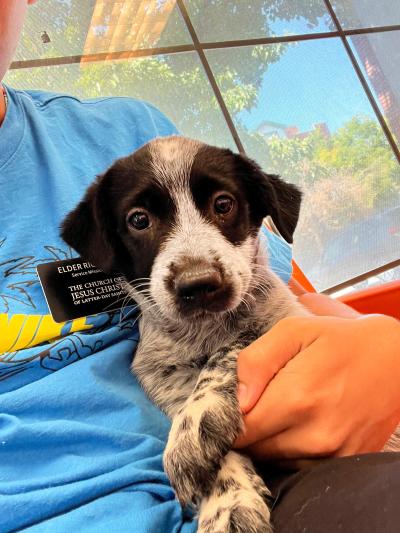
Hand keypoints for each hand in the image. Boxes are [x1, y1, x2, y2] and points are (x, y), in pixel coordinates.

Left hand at [234, 313, 399, 459]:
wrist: (394, 359)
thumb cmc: (339, 340)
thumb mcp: (293, 331)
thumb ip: (257, 361)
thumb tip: (237, 398)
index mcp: (296, 398)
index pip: (239, 430)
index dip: (227, 419)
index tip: (229, 405)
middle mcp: (314, 434)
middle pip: (255, 449)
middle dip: (247, 429)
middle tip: (256, 403)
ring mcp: (332, 453)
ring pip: (275, 461)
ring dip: (268, 441)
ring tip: (282, 409)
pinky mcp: (344, 461)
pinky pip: (299, 466)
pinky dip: (290, 450)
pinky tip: (299, 423)